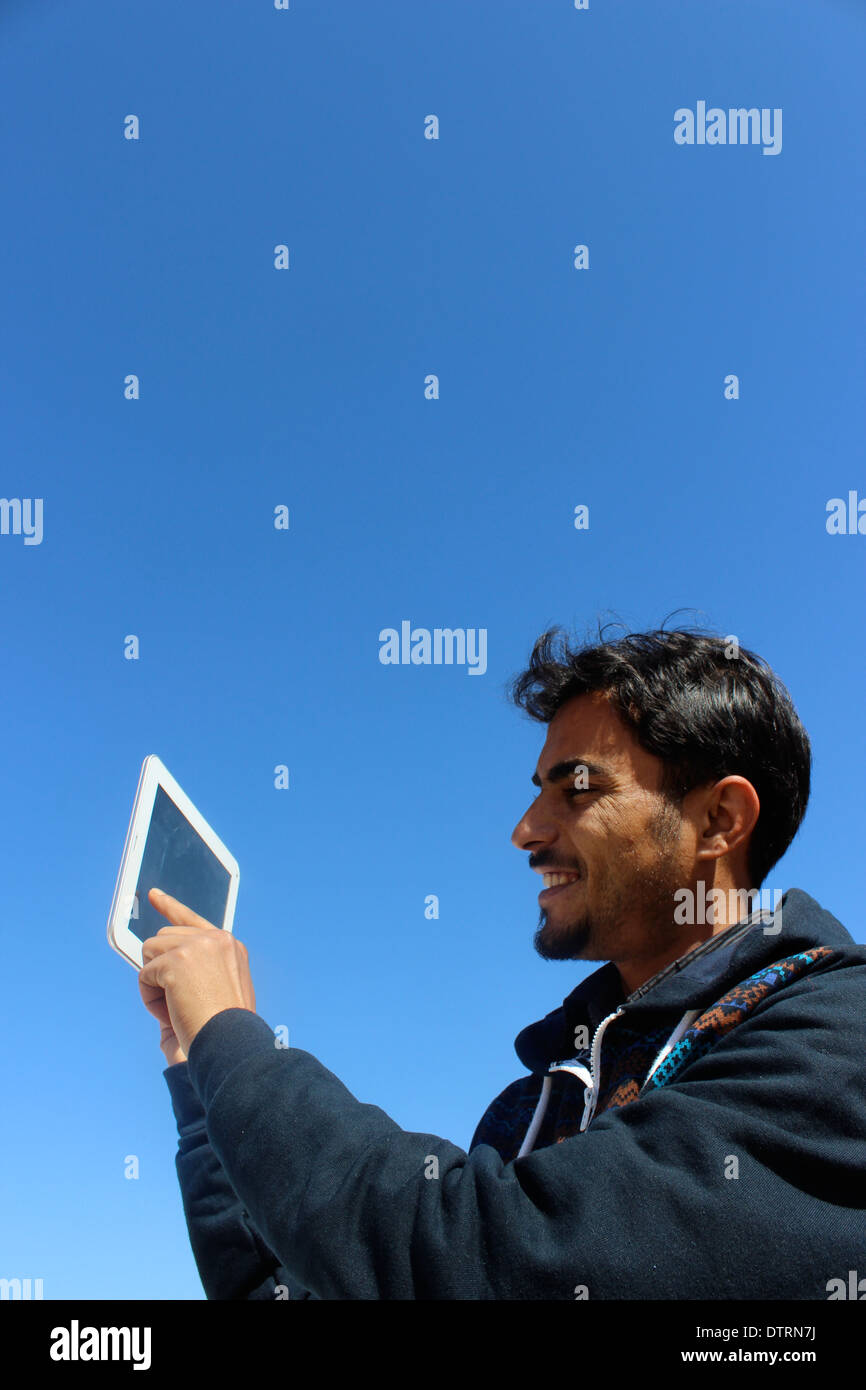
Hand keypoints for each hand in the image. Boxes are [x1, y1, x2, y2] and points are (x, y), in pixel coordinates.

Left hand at [138, 889, 255, 1059]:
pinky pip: (144, 975)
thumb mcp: (217, 990)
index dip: (170, 907)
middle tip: (179, 1002)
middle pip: (162, 939)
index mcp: (230, 946)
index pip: (192, 920)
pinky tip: (172, 1011)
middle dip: (161, 971)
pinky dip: (150, 998)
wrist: (228, 1045)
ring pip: (150, 953)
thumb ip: (197, 969)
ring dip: (155, 984)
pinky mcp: (178, 959)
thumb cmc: (223, 1031)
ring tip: (178, 1007)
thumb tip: (157, 959)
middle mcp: (217, 939)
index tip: (154, 895)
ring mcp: (198, 946)